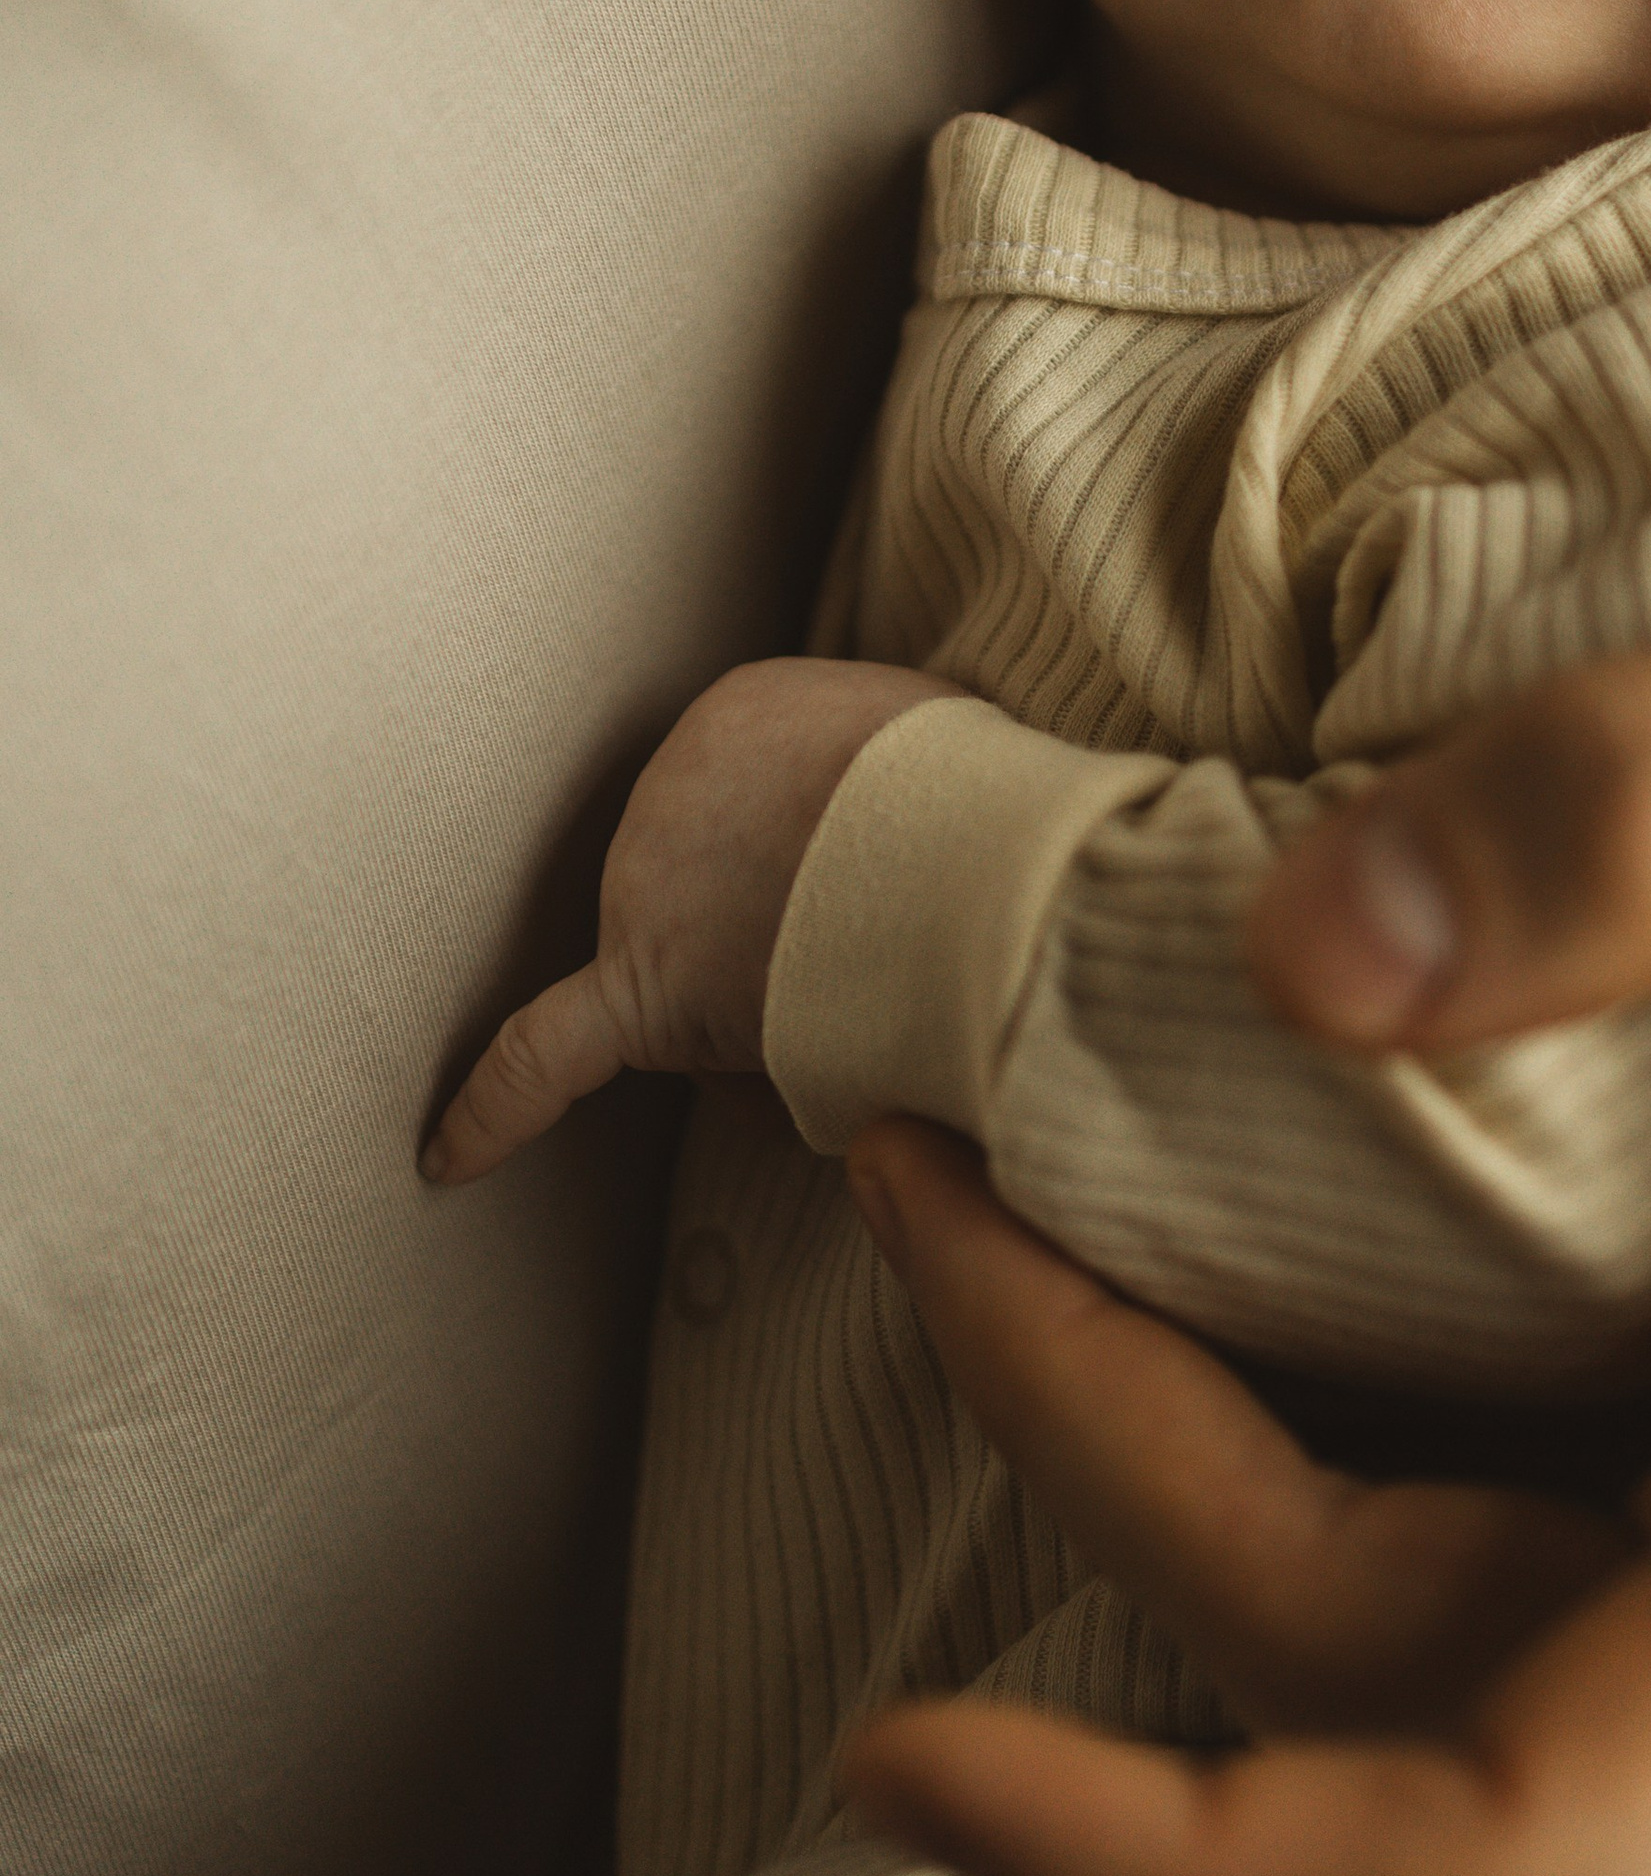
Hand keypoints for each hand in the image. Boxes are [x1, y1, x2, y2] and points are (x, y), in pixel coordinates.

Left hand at [423, 657, 958, 1182]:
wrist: (966, 845)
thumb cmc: (976, 802)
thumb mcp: (929, 729)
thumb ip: (888, 779)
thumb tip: (913, 835)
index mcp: (737, 716)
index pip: (757, 820)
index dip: (823, 872)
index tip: (887, 886)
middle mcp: (671, 794)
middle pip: (722, 908)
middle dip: (795, 945)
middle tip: (900, 953)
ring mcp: (647, 893)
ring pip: (706, 995)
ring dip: (773, 1021)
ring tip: (874, 1007)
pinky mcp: (647, 995)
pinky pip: (547, 1059)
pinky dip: (499, 1111)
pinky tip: (449, 1159)